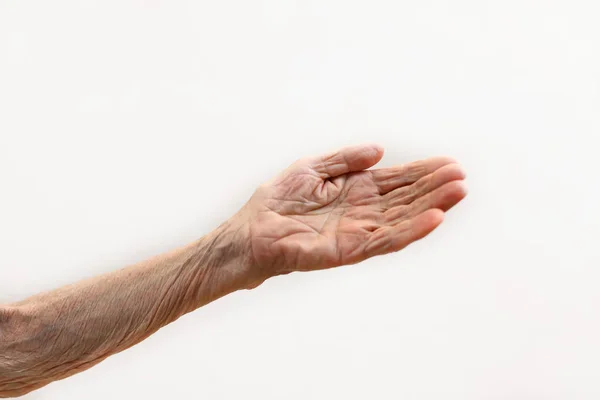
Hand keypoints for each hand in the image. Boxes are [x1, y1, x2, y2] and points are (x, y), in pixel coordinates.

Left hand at [235, 144, 466, 286]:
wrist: (250, 230)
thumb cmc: (277, 200)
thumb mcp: (313, 167)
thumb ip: (346, 158)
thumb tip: (380, 150)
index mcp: (355, 190)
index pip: (396, 180)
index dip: (423, 172)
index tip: (450, 164)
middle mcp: (362, 211)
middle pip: (405, 199)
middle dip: (434, 187)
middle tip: (462, 177)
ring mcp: (357, 232)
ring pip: (402, 219)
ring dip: (431, 206)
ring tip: (457, 193)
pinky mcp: (348, 251)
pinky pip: (384, 241)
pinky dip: (410, 230)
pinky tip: (433, 218)